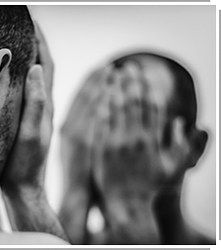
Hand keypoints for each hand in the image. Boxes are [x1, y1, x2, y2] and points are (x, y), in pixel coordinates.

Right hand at [0, 23, 53, 188]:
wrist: (25, 186)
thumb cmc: (26, 164)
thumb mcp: (30, 134)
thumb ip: (36, 104)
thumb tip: (38, 70)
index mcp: (47, 107)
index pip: (48, 67)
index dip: (42, 44)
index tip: (33, 24)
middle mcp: (46, 107)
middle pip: (45, 69)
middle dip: (38, 46)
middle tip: (28, 27)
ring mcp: (39, 114)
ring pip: (39, 80)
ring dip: (35, 59)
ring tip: (25, 43)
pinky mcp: (31, 121)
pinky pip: (32, 92)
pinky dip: (28, 77)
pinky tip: (22, 76)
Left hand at [92, 67, 198, 196]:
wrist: (127, 204)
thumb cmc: (150, 185)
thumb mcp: (172, 167)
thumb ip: (180, 144)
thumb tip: (179, 122)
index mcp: (152, 140)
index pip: (151, 106)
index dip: (147, 87)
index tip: (144, 73)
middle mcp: (135, 138)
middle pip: (133, 102)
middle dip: (131, 81)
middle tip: (128, 66)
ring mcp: (116, 142)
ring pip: (116, 108)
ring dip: (115, 88)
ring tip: (113, 73)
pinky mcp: (101, 147)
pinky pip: (101, 121)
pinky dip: (102, 104)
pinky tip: (101, 93)